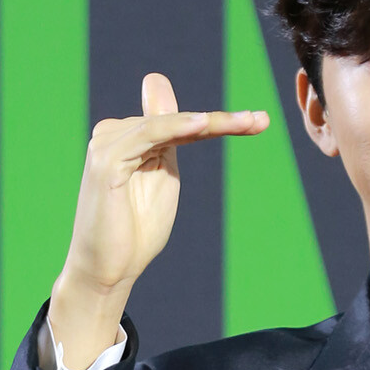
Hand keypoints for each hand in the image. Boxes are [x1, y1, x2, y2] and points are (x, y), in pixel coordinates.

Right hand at [49, 72, 268, 367]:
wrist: (107, 270)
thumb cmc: (135, 233)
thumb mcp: (164, 179)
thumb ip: (173, 141)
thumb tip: (172, 99)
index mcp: (131, 138)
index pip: (182, 124)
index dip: (221, 121)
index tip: (260, 122)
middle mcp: (115, 133)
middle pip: (178, 121)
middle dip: (222, 121)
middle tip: (261, 121)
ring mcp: (108, 143)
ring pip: (169, 124)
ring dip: (209, 122)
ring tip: (245, 122)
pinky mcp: (107, 159)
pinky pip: (149, 135)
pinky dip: (176, 127)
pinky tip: (202, 124)